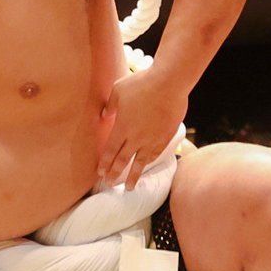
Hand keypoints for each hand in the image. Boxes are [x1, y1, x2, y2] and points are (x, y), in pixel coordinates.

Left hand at [98, 68, 185, 189]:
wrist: (170, 83)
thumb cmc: (142, 83)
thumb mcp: (118, 90)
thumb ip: (110, 105)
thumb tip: (104, 115)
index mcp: (122, 127)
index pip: (110, 150)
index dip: (105, 163)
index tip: (100, 173)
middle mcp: (136, 137)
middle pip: (123, 160)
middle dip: (115, 173)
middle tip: (109, 184)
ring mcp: (152, 138)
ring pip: (141, 162)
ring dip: (134, 175)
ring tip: (129, 187)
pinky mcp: (166, 136)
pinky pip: (156, 153)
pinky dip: (149, 162)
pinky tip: (146, 166)